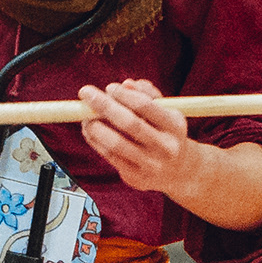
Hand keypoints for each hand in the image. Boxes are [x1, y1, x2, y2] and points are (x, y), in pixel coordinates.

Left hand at [75, 77, 207, 199]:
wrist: (176, 170)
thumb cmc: (163, 130)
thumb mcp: (163, 110)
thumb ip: (146, 93)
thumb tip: (126, 85)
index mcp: (175, 125)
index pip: (146, 106)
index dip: (124, 95)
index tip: (109, 87)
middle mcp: (166, 147)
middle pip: (130, 124)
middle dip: (104, 106)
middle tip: (85, 92)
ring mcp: (151, 165)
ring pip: (116, 144)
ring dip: (95, 126)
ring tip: (85, 116)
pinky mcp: (137, 178)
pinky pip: (111, 157)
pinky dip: (96, 142)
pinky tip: (89, 131)